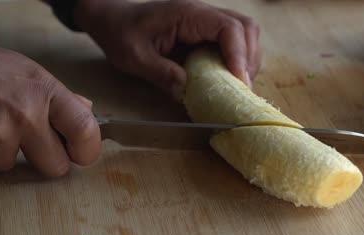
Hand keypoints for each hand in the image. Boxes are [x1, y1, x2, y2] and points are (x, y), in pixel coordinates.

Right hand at [0, 42, 100, 176]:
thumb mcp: (27, 72)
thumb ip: (59, 96)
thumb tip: (87, 110)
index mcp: (45, 90)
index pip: (85, 129)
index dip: (87, 149)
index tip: (81, 154)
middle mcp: (26, 112)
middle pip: (56, 166)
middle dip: (45, 160)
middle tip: (31, 144)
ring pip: (13, 166)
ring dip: (3, 153)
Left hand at [75, 0, 260, 99]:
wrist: (114, 21)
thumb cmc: (121, 33)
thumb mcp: (134, 57)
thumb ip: (161, 73)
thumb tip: (187, 92)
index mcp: (188, 14)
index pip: (228, 28)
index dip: (239, 55)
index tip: (239, 82)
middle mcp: (203, 14)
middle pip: (246, 28)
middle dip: (249, 59)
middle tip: (242, 87)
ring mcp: (206, 22)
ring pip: (244, 35)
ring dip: (247, 61)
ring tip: (238, 86)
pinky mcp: (205, 33)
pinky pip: (232, 43)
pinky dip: (237, 61)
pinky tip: (228, 79)